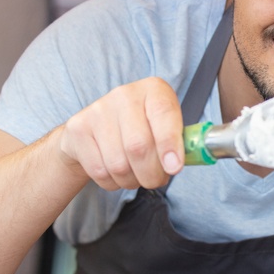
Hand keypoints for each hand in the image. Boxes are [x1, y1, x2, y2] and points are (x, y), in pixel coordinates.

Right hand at [57, 77, 184, 190]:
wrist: (94, 129)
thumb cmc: (140, 130)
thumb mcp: (165, 127)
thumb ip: (181, 141)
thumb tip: (195, 156)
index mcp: (154, 90)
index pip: (164, 114)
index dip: (170, 144)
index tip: (174, 168)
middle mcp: (124, 94)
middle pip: (139, 146)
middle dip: (152, 174)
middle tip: (156, 180)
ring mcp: (98, 110)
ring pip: (119, 164)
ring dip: (132, 181)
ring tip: (136, 176)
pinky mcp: (78, 129)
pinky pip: (100, 170)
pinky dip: (113, 182)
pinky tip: (117, 173)